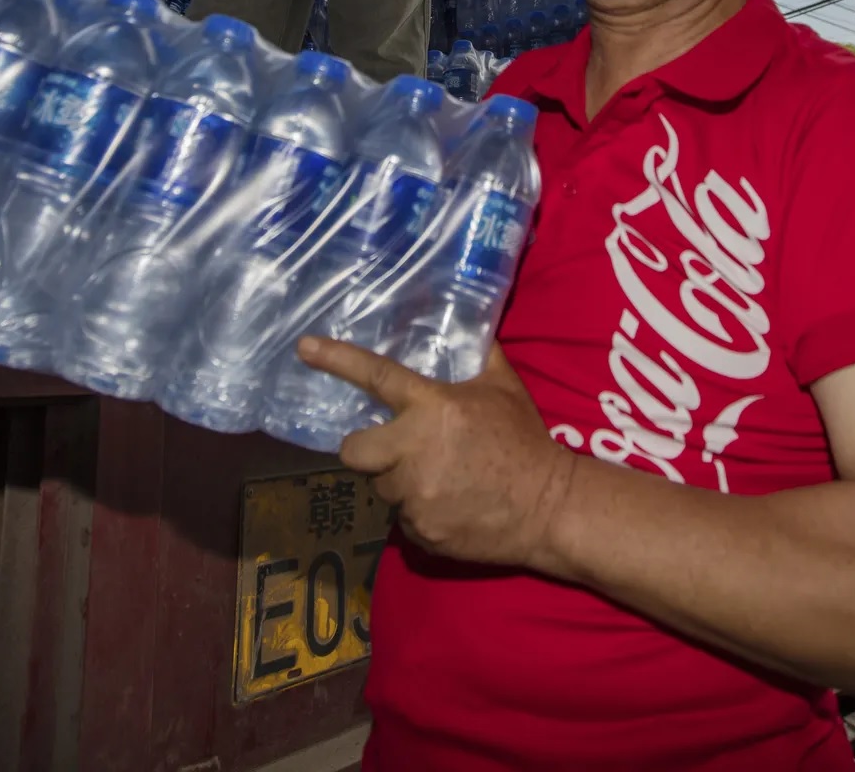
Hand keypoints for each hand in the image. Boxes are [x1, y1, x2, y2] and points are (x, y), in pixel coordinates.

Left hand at [298, 336, 576, 568]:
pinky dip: (419, 512)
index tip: (304, 348)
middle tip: (395, 448)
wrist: (550, 508)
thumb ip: (480, 354)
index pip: (374, 377)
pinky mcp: (420, 531)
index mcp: (431, 408)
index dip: (336, 360)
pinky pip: (403, 518)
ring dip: (399, 480)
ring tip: (439, 478)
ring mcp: (415, 495)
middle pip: (353, 450)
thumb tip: (470, 323)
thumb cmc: (524, 440)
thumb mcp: (504, 387)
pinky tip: (449, 505)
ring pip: (381, 486)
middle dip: (367, 449)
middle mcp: (413, 450)